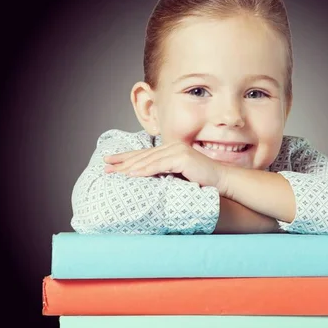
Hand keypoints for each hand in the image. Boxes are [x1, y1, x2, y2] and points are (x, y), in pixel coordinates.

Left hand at [104, 142, 228, 192]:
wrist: (221, 180)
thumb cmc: (202, 180)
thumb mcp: (179, 175)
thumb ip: (165, 173)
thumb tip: (147, 180)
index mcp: (170, 149)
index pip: (144, 153)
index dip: (126, 157)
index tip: (110, 162)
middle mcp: (172, 146)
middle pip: (143, 155)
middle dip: (123, 161)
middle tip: (106, 166)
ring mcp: (177, 150)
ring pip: (149, 160)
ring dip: (131, 167)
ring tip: (116, 173)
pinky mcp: (182, 158)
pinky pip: (159, 165)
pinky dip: (145, 170)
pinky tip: (133, 174)